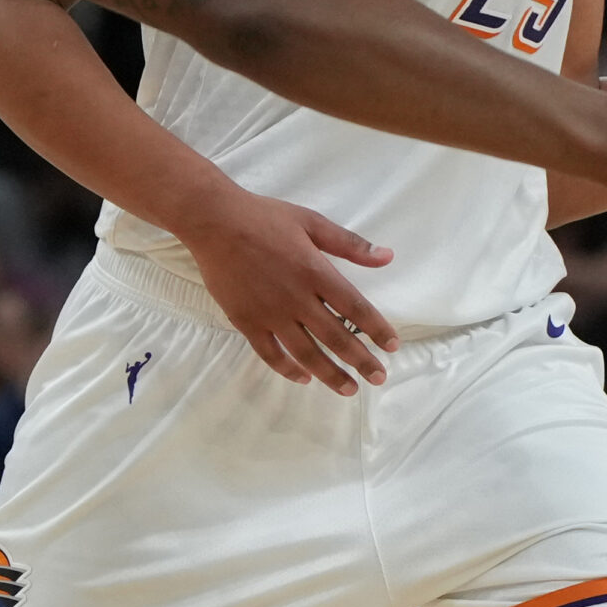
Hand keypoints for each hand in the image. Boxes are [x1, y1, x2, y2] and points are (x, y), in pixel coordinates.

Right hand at [172, 183, 399, 395]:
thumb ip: (350, 244)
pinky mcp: (246, 322)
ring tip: (349, 389)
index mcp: (316, 272)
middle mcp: (297, 299)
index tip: (392, 346)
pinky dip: (288, 369)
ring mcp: (270, 314)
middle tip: (378, 378)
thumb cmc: (264, 217)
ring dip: (330, 374)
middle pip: (336, 337)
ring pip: (306, 354)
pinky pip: (270, 353)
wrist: (214, 222)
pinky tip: (303, 378)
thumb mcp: (311, 221)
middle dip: (361, 361)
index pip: (355, 308)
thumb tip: (387, 256)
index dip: (377, 329)